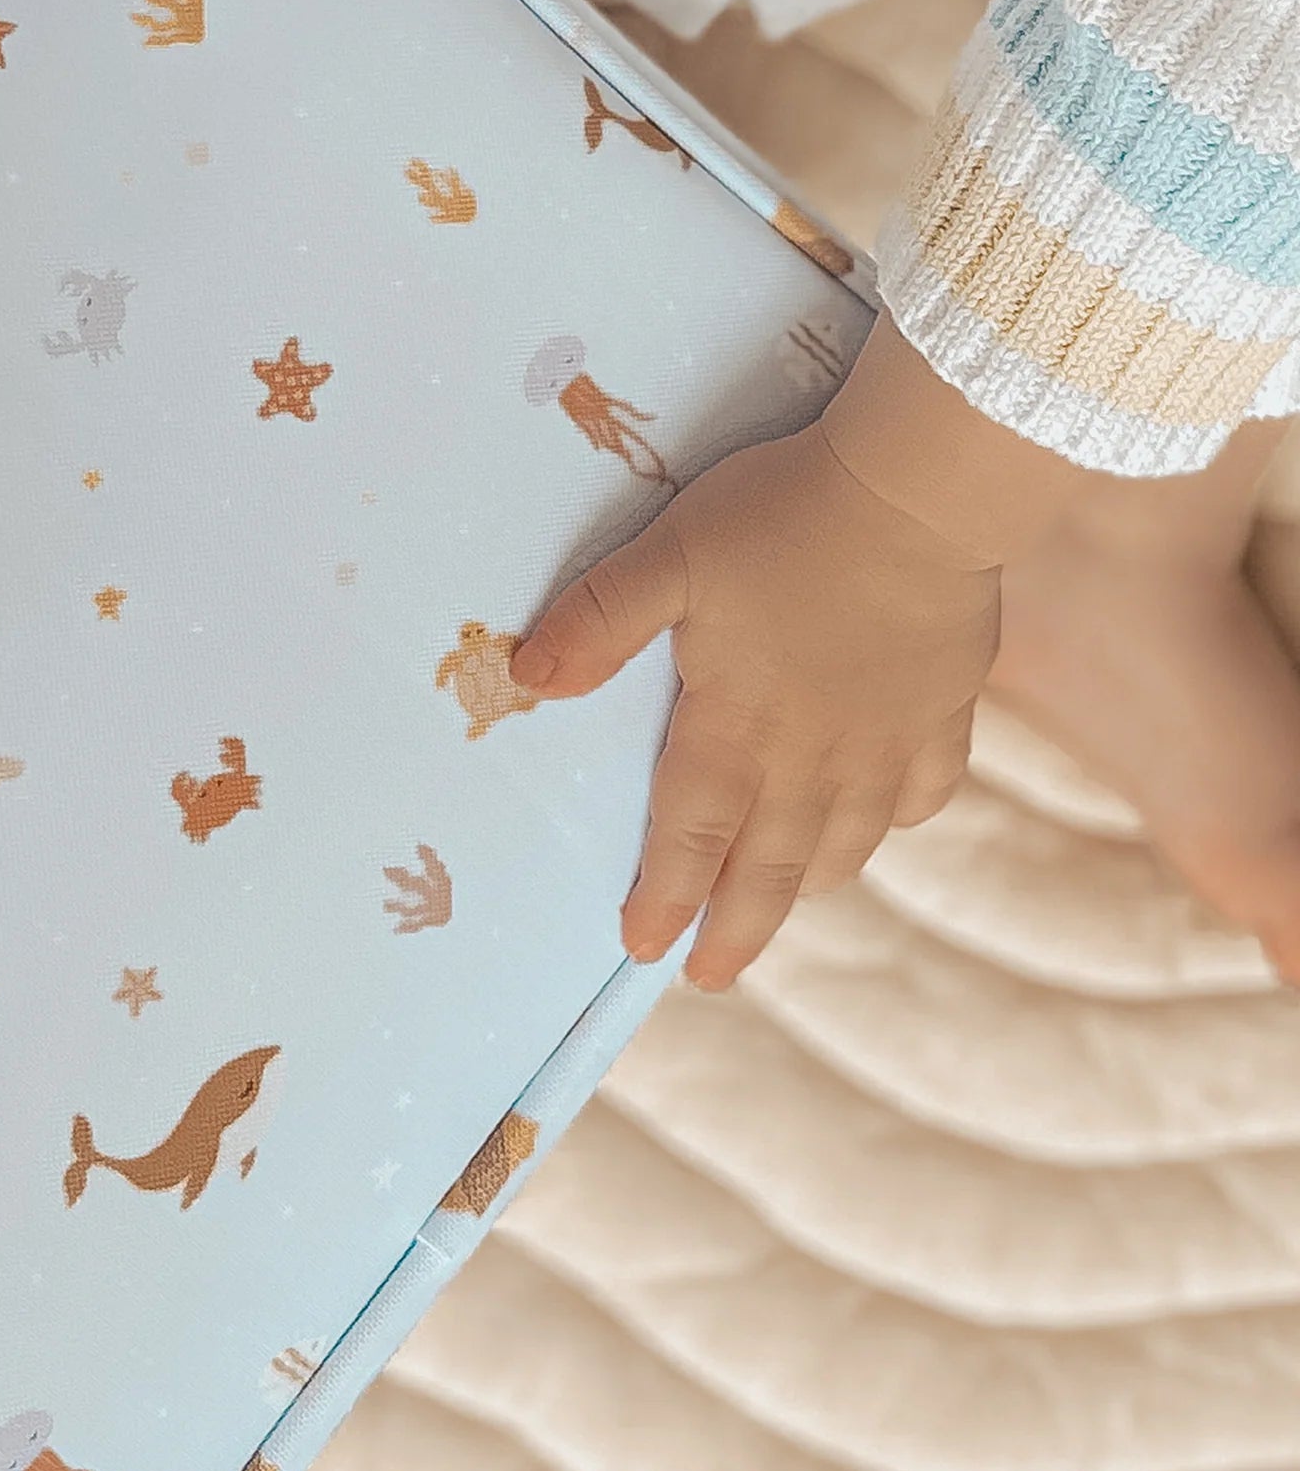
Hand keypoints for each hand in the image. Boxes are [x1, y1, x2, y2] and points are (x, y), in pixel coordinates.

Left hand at [510, 422, 997, 987]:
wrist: (917, 494)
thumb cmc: (779, 521)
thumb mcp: (667, 557)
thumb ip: (598, 622)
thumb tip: (524, 678)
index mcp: (737, 728)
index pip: (690, 838)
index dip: (666, 899)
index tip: (645, 949)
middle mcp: (813, 757)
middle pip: (771, 867)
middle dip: (737, 929)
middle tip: (712, 976)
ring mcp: (887, 743)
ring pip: (848, 843)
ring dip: (808, 884)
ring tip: (783, 905)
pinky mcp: (946, 714)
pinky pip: (924, 794)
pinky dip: (896, 823)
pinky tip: (882, 823)